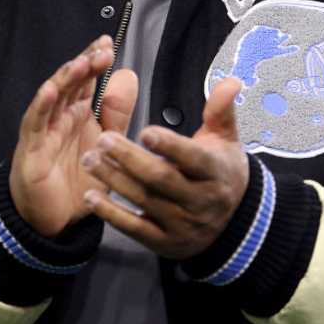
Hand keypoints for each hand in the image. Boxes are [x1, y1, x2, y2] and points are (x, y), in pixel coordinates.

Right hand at [8, 35, 138, 237]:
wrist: (55, 220)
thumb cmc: (77, 181)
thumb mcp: (107, 144)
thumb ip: (117, 112)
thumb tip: (127, 74)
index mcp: (79, 113)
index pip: (86, 80)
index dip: (95, 60)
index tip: (108, 44)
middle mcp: (61, 117)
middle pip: (71, 82)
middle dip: (85, 63)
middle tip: (101, 50)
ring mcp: (45, 130)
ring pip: (53, 97)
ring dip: (65, 78)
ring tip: (80, 63)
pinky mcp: (32, 149)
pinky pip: (36, 124)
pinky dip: (42, 106)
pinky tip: (51, 90)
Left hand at [80, 77, 248, 259]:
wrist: (233, 222)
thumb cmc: (221, 171)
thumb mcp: (226, 139)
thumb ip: (221, 109)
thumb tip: (230, 81)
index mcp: (216, 172)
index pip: (193, 158)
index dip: (169, 146)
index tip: (144, 131)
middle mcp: (201, 200)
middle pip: (162, 179)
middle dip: (130, 159)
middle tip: (103, 140)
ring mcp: (183, 225)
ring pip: (144, 201)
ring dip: (114, 181)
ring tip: (89, 160)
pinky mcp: (165, 242)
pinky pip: (135, 228)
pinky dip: (112, 214)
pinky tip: (92, 196)